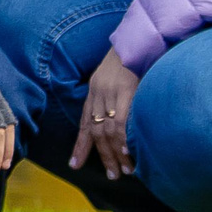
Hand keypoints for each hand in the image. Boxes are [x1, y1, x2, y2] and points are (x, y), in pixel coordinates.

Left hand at [71, 47, 138, 180]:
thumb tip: (120, 119)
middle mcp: (98, 93)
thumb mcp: (115, 77)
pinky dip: (124, 139)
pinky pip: (122, 119)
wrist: (137, 35)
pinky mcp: (126, 89)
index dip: (80, 146)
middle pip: (96, 131)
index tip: (74, 165)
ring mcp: (111, 92)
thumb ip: (114, 97)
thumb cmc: (131, 58)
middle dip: (103, 155)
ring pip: (108, 129)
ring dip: (116, 153)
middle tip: (112, 175)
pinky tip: (128, 153)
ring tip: (124, 170)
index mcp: (94, 91)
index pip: (85, 123)